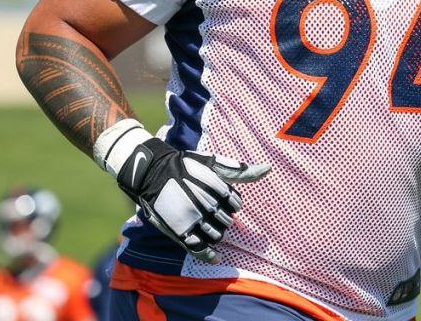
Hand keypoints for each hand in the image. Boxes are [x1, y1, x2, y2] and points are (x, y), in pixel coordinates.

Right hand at [114, 138, 269, 262]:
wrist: (151, 171)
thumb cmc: (184, 166)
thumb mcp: (212, 163)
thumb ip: (239, 171)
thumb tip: (268, 169)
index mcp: (216, 188)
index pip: (236, 204)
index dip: (231, 203)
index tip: (223, 201)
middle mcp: (206, 204)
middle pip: (227, 221)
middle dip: (223, 218)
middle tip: (211, 212)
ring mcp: (193, 219)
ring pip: (216, 235)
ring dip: (216, 233)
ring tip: (207, 225)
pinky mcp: (180, 232)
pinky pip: (200, 249)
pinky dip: (210, 256)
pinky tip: (216, 258)